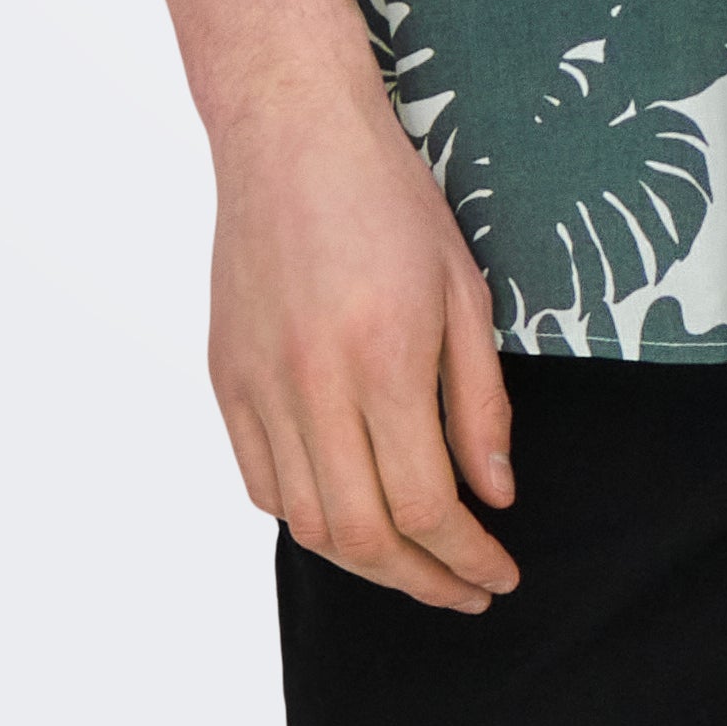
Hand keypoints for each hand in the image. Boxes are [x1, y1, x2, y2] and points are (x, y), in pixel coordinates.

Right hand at [206, 70, 521, 615]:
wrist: (291, 135)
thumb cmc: (390, 201)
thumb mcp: (465, 291)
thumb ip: (480, 402)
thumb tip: (495, 495)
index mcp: (383, 360)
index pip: (428, 507)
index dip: (469, 558)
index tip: (500, 574)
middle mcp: (312, 386)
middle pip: (363, 536)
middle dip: (422, 582)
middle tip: (466, 589)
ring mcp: (259, 387)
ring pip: (305, 523)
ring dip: (365, 562)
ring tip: (414, 564)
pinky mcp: (226, 380)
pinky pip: (261, 484)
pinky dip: (306, 519)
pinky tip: (349, 514)